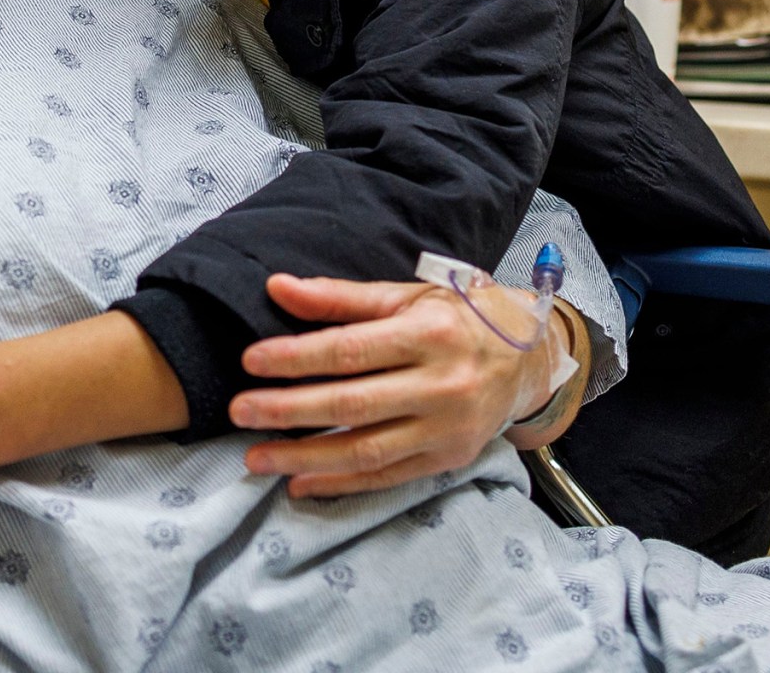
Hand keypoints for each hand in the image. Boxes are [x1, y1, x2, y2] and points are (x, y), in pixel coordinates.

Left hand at [228, 275, 577, 498]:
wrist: (529, 358)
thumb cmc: (458, 318)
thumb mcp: (406, 296)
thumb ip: (340, 297)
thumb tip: (277, 287)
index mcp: (430, 334)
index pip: (351, 350)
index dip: (297, 358)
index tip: (250, 361)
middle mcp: (442, 385)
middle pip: (353, 404)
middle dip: (288, 411)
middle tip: (239, 412)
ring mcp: (447, 429)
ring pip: (365, 450)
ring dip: (304, 457)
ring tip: (256, 457)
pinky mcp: (448, 459)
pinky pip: (386, 477)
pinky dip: (340, 483)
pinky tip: (300, 483)